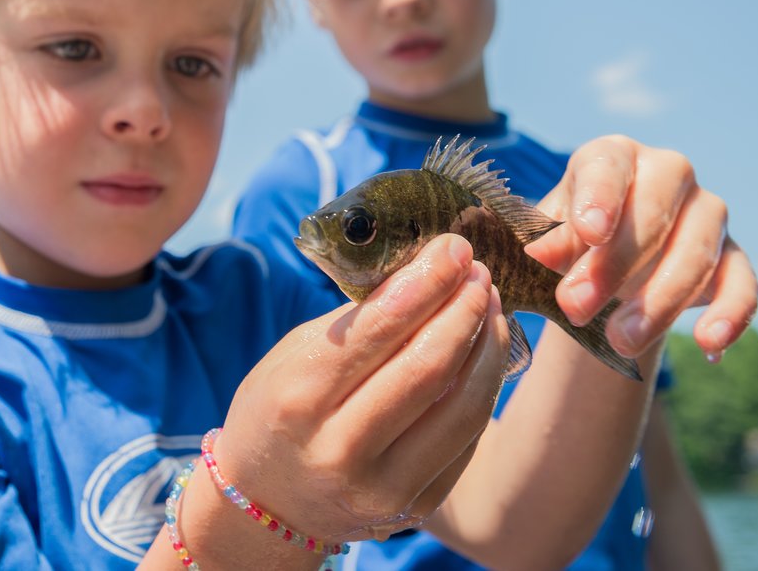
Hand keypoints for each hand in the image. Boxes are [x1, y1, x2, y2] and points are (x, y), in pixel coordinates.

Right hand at [215, 235, 509, 542]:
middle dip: (465, 308)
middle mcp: (340, 450)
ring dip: (488, 346)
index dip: (427, 281)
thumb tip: (426, 273)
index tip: (453, 248)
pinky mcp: (415, 508)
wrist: (267, 504)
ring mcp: (382, 488)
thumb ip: (357, 323)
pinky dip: (483, 390)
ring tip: (491, 307)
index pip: (380, 329)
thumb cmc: (277, 411)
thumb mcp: (294, 357)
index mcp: (300, 399)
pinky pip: (466, 440)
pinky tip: (484, 355)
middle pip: (429, 366)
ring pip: (462, 407)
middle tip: (479, 271)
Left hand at [526, 135, 757, 361]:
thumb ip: (548, 242)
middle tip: (576, 308)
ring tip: (621, 341)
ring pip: (695, 254)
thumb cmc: (572, 239)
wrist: (610, 264)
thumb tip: (538, 254)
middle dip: (614, 266)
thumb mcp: (552, 237)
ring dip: (659, 303)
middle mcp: (668, 173)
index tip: (589, 233)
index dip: (600, 198)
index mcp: (615, 156)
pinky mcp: (734, 256)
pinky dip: (730, 316)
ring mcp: (707, 213)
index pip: (608, 167)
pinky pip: (743, 285)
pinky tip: (709, 346)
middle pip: (653, 214)